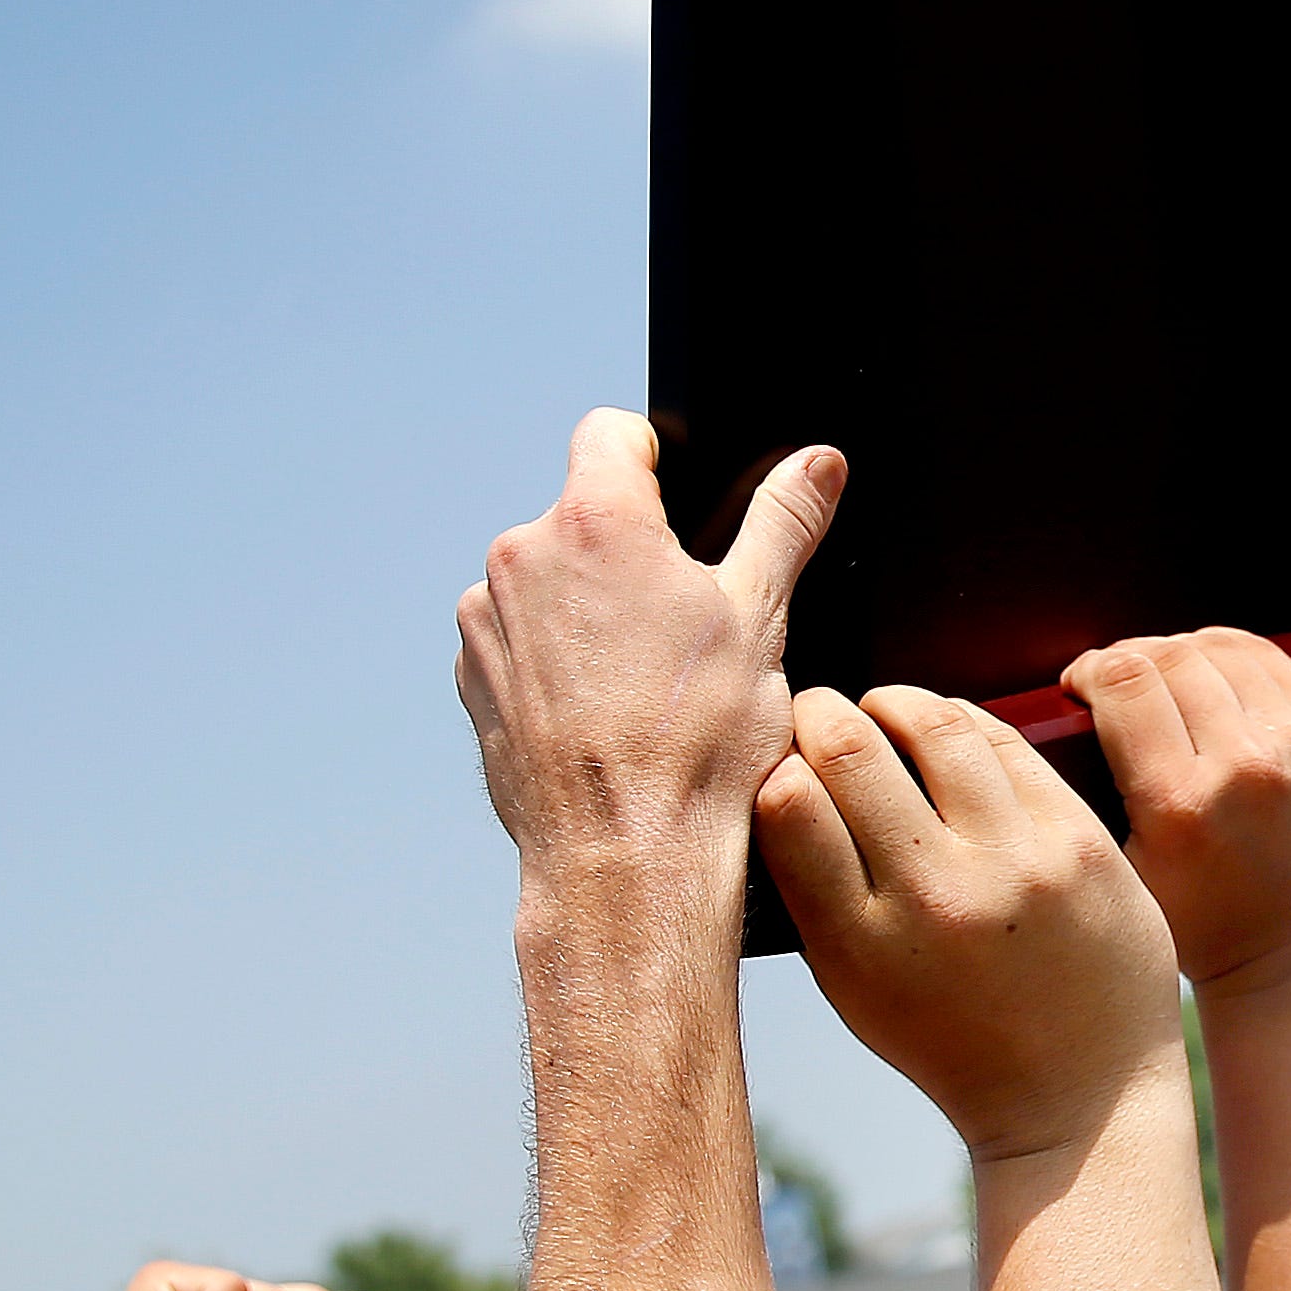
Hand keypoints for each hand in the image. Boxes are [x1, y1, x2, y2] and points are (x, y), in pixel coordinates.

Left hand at [456, 414, 843, 902]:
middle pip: (582, 516)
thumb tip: (818, 463)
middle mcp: (523, 556)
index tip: (678, 505)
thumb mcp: (761, 618)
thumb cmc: (696, 745)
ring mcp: (486, 620)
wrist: (623, 857)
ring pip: (548, 581)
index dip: (653, 459)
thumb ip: (786, 522)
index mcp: (597, 522)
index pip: (611, 434)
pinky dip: (555, 661)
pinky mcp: (473, 677)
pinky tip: (602, 713)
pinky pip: (519, 641)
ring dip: (586, 609)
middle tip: (682, 624)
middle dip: (629, 553)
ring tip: (641, 681)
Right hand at [759, 685, 1185, 1160]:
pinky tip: (945, 728)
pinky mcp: (1080, 841)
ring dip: (893, 703)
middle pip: (850, 750)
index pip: (786, 804)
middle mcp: (936, 898)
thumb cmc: (951, 1039)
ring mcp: (1016, 864)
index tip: (781, 758)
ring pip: (933, 726)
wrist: (1081, 1095)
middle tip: (819, 712)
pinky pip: (1005, 743)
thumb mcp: (855, 990)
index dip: (775, 761)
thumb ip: (815, 895)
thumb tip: (777, 776)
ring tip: (880, 710)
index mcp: (861, 946)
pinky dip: (961, 721)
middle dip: (822, 714)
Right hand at [1073, 628, 1290, 1000]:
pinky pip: (1266, 658)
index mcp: (1183, 804)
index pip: (1123, 680)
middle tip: (1117, 688)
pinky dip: (1228, 659)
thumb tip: (1081, 697)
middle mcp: (1248, 766)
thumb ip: (1100, 786)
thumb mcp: (1127, 871)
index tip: (1079, 688)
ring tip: (1163, 685)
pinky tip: (1210, 683)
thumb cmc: (1202, 926)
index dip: (1089, 671)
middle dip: (1130, 661)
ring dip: (1179, 655)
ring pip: (1217, 646)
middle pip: (1168, 655)